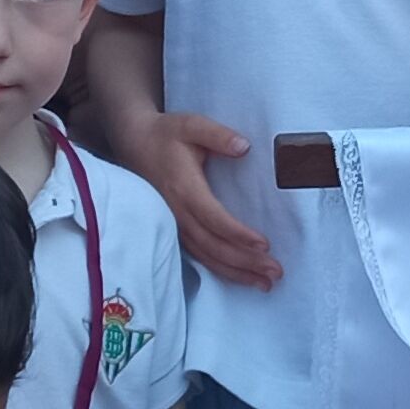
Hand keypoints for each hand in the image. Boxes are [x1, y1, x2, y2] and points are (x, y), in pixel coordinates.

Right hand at [124, 106, 278, 290]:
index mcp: (184, 187)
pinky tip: (243, 277)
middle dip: (246, 261)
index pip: (214, 218)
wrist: (133, 142)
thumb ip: (218, 135)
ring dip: (237, 272)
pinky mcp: (175, 229)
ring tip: (266, 283)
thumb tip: (244, 147)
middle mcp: (178, 211)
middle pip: (213, 245)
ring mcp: (174, 224)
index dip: (238, 234)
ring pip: (206, 256)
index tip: (264, 244)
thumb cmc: (167, 134)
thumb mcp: (192, 124)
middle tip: (276, 272)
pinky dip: (222, 270)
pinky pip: (199, 256)